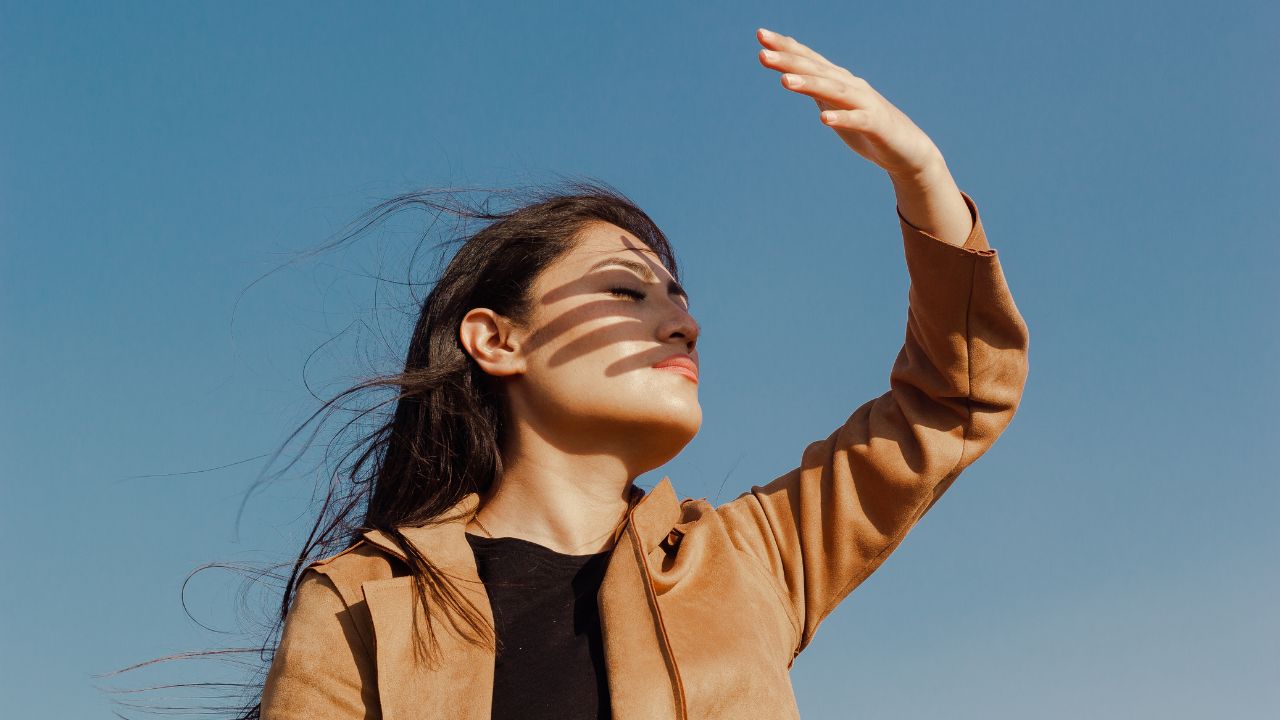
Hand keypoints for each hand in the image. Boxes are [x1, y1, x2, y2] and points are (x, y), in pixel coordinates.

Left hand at [756, 27, 943, 179]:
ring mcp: (864, 104)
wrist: (908, 150)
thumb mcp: (836, 107)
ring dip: (809, 85)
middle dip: (789, 61)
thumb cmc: (869, 128)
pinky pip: (856, 120)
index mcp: (839, 81)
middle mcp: (850, 86)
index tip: (761, 35)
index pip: (809, 60)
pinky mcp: (875, 125)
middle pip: (816, 71)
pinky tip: (823, 120)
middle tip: (762, 53)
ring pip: (833, 91)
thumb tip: (793, 76)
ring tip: (784, 81)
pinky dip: (840, 118)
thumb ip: (817, 91)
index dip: (786, 47)